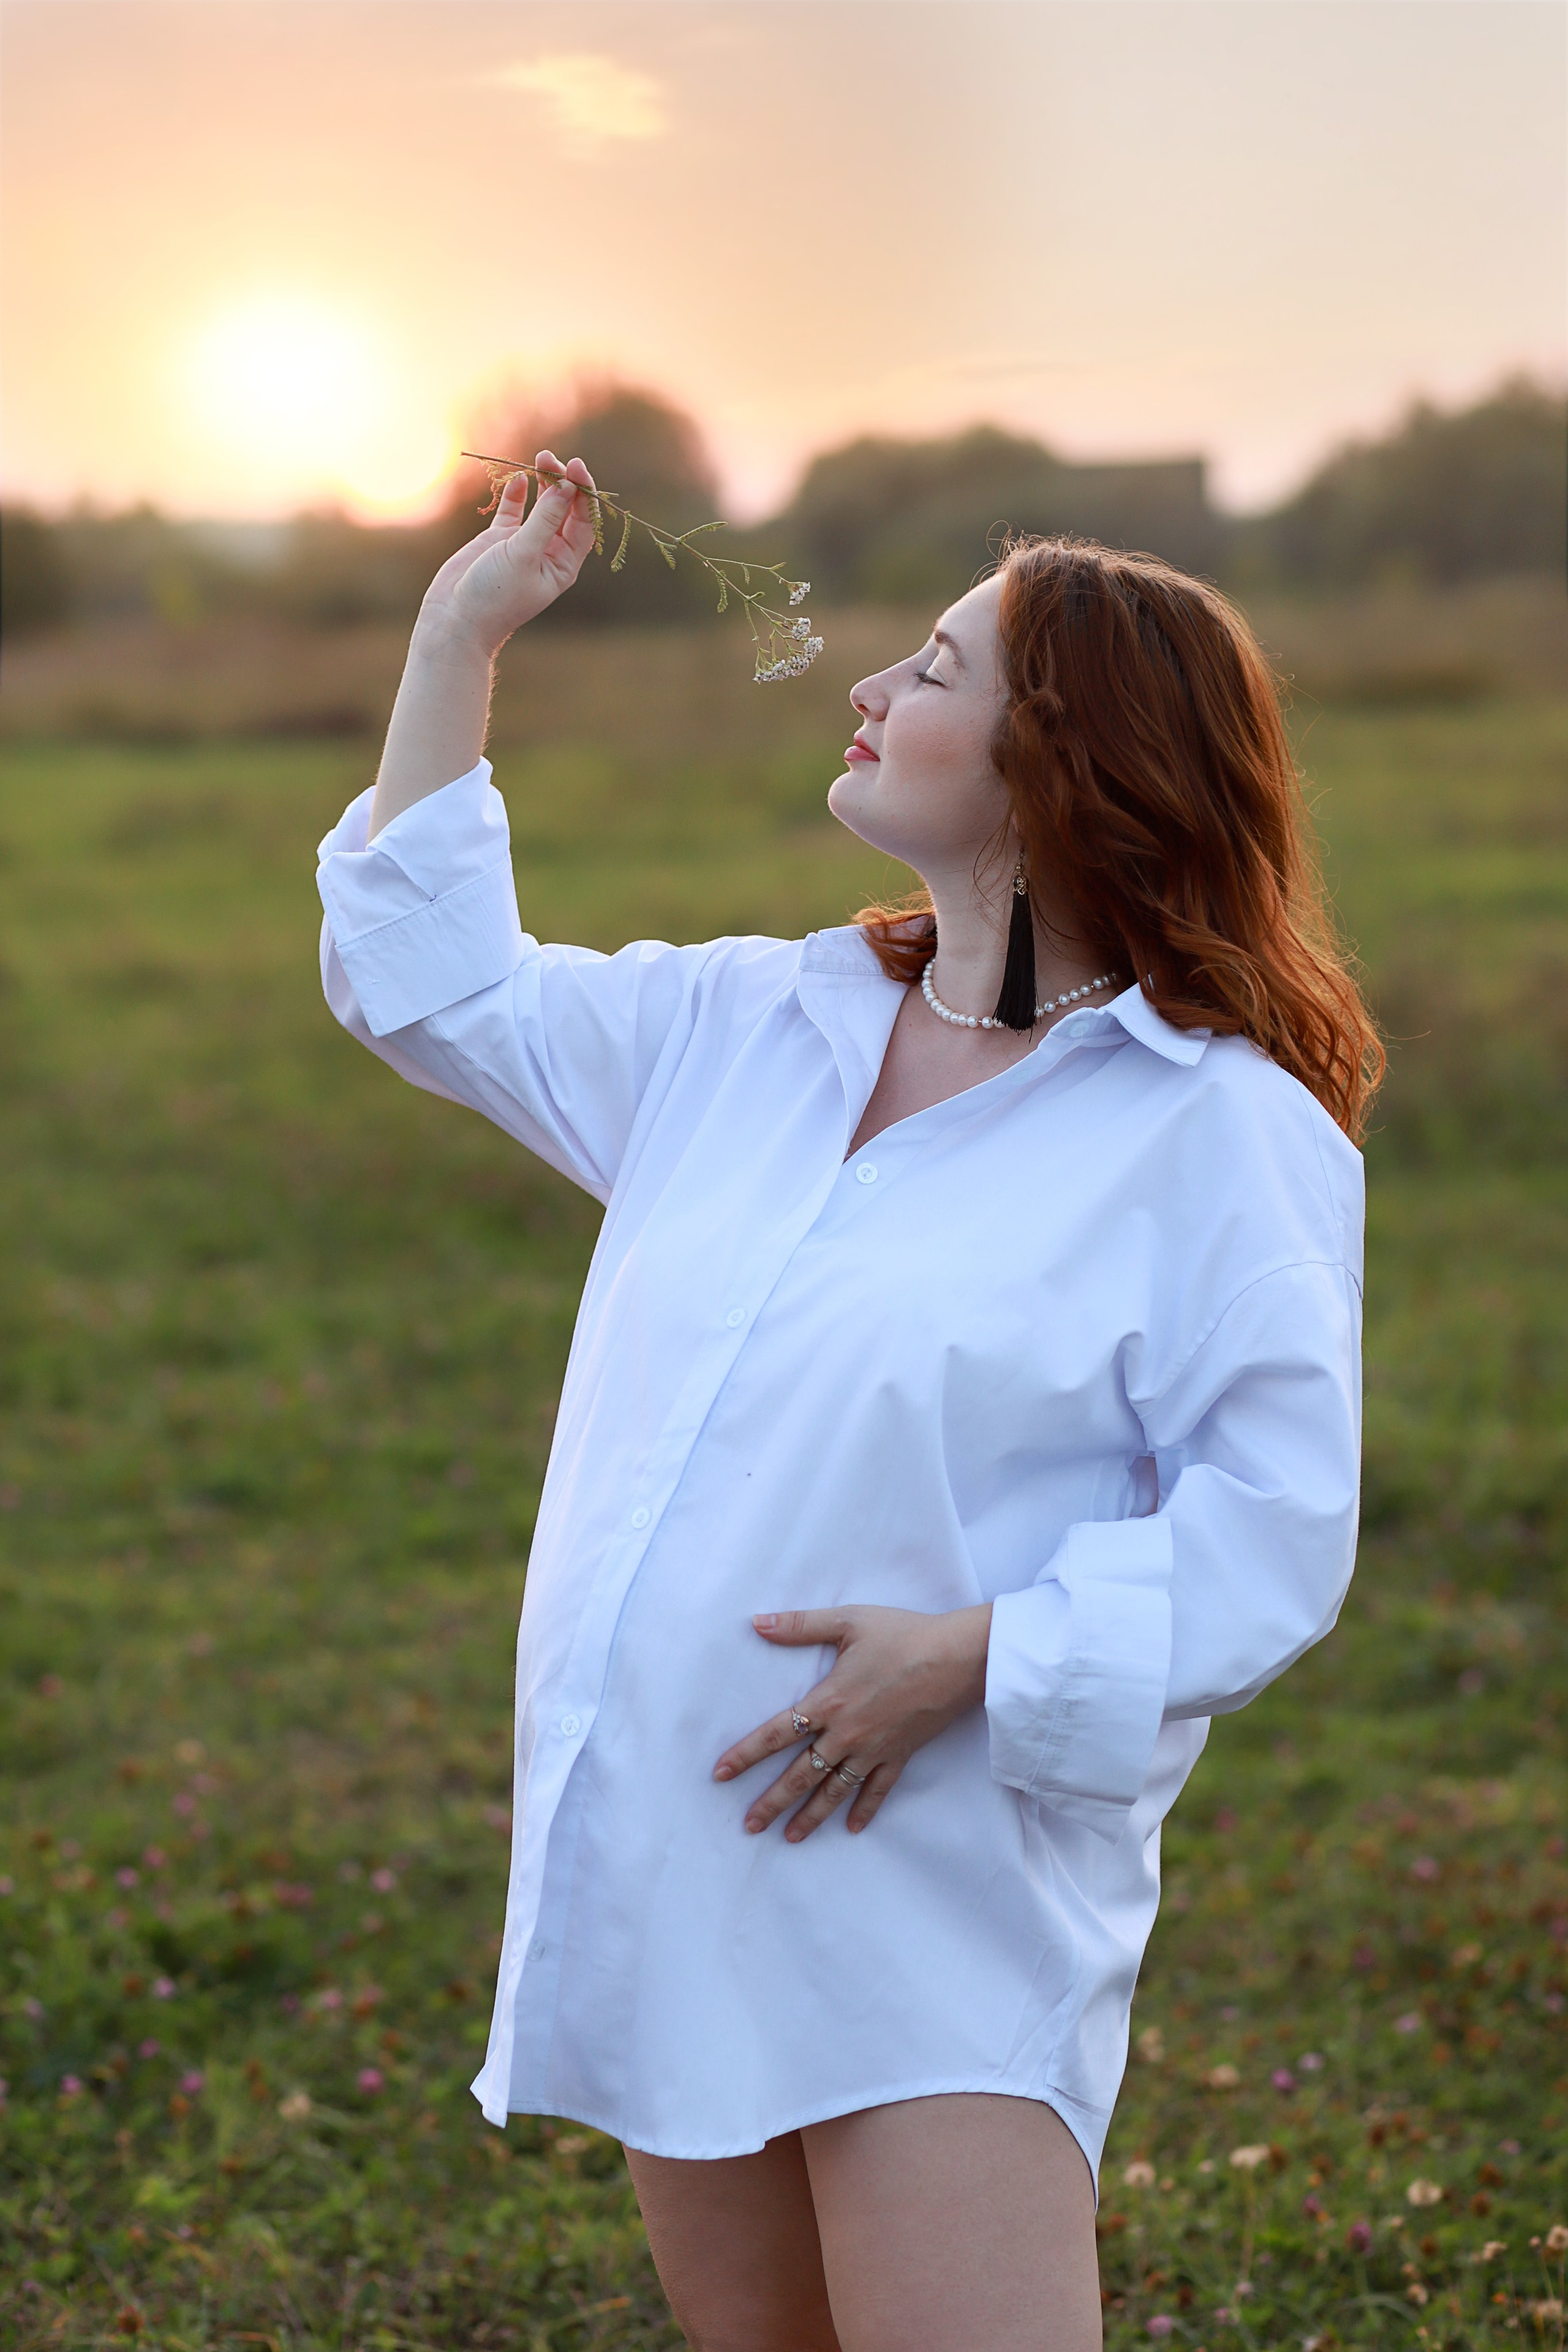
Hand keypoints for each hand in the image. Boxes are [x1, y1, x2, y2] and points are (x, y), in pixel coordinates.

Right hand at [418, 448, 599, 657]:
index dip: (582, 493)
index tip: (575, 468)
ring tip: (540, 458)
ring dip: (543, 482)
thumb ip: (544, 521)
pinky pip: (514, 510)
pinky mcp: (499, 539)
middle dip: (562, 482)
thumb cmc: (495, 595)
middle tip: (551, 458)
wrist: (456, 618)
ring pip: (541, 505)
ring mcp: (524, 544)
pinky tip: (519, 479)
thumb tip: (565, 488)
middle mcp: (548, 552)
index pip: (583, 522)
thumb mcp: (523, 555)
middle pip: (564, 509)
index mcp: (563, 563)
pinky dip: (517, 494)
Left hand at [713, 1603, 991, 1841]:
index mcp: (828, 1702)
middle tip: (749, 1824)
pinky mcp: (900, 1755)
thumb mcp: (848, 1621)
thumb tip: (756, 1623)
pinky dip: (864, 1810)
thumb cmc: (903, 1635)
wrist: (958, 1659)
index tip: (720, 1774)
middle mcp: (846, 1734)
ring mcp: (874, 1749)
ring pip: (834, 1790)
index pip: (776, 1733)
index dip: (745, 1754)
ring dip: (810, 1816)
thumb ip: (800, 1625)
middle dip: (772, 1802)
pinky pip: (877, 1790)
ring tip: (789, 1837)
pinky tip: (852, 1828)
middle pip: (800, 1775)